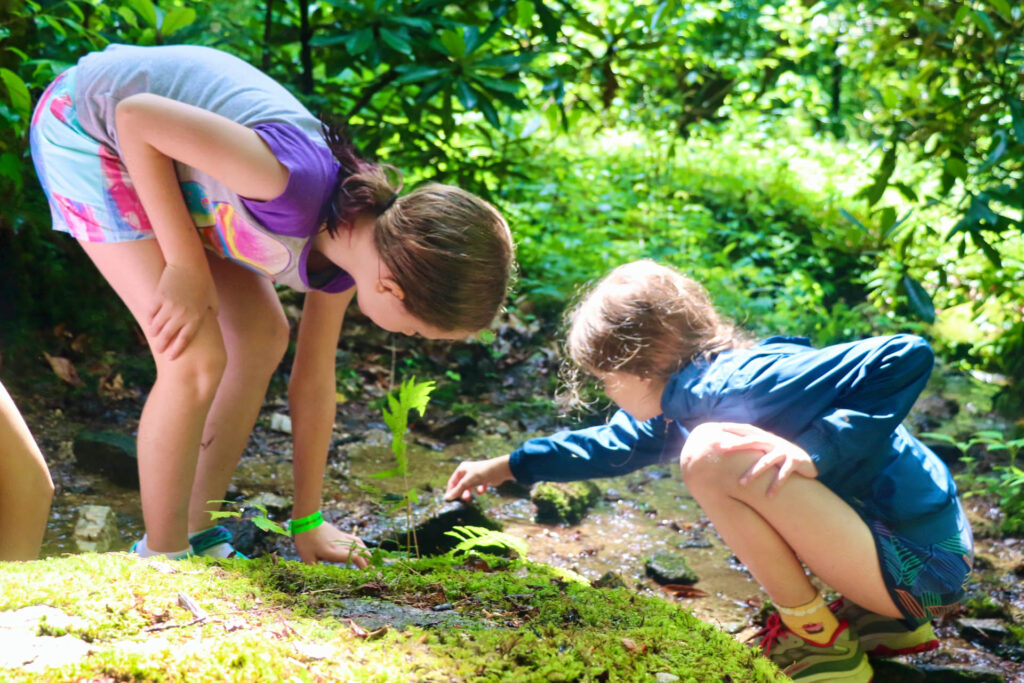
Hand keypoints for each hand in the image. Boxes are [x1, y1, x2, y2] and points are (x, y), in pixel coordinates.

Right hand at [148, 263, 217, 358]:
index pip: (185, 339)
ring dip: (155, 333)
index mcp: (196, 317)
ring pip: (158, 325)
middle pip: (169, 335)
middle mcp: (182, 314)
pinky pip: (151, 312)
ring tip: (154, 336)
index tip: (171, 357)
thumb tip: (214, 321)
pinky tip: (150, 323)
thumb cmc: (203, 281)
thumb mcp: (212, 297)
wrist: (189, 264)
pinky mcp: (159, 297)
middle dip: (163, 345)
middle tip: (160, 350)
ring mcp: (169, 306)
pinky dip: (150, 319)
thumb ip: (213, 312)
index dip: (177, 350)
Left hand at [293, 521, 369, 567]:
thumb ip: (314, 569)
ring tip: (369, 563)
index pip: (354, 557)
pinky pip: (355, 539)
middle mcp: (341, 544)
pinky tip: (363, 549)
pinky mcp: (341, 534)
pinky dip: (362, 545)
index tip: (365, 573)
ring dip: (366, 554)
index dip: (362, 565)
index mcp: (334, 551)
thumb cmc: (305, 540)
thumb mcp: (306, 557)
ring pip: (359, 545)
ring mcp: (342, 538)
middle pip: (359, 552)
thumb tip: (318, 579)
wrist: (307, 520)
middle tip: (371, 571)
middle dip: (367, 562)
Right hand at [445, 455, 512, 501]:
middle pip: (461, 484)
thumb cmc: (480, 473)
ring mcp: (477, 475)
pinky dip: (479, 490)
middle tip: (460, 500)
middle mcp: (468, 471)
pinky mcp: (485, 478)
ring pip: (470, 486)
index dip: (450, 490)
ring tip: (468, 498)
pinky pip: (479, 486)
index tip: (449, 499)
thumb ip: (457, 490)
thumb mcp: (467, 482)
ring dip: (468, 492)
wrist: (498, 470)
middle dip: (460, 492)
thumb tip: (447, 498)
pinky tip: (480, 492)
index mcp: (462, 469)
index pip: (452, 481)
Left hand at [699, 422, 817, 497]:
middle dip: (737, 444)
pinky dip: (776, 485)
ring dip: (753, 473)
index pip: (747, 430)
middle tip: (722, 448)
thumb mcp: (766, 449)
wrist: (806, 462)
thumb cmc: (779, 457)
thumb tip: (726, 446)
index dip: (733, 427)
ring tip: (741, 484)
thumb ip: (751, 447)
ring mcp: (785, 451)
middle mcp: (774, 442)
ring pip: (766, 461)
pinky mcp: (796, 462)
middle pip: (753, 441)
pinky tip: (768, 496)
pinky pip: (784, 474)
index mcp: (765, 438)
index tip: (717, 427)